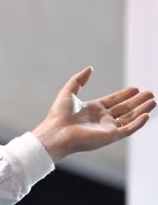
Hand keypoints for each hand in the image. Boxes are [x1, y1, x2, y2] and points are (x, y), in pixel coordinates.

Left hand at [32, 66, 154, 161]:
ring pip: (129, 118)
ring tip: (153, 101)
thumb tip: (90, 68)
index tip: (135, 88)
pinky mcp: (110, 136)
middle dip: (138, 101)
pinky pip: (128, 129)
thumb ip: (79, 80)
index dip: (125, 95)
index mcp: (93, 110)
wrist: (56, 133)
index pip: (114, 101)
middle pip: (125, 109)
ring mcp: (107, 128)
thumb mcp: (68, 92)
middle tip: (150, 93)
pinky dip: (138, 123)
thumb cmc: (59, 115)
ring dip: (142, 110)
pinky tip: (146, 115)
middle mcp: (102, 119)